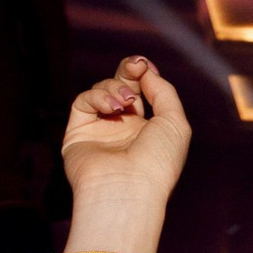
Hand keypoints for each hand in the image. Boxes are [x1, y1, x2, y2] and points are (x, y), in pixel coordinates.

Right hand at [61, 55, 190, 252]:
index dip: (142, 73)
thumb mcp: (174, 122)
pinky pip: (83, 102)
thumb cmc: (158, 161)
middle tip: (134, 66)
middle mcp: (124, 129)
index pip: (143, 91)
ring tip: (126, 102)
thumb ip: (163, 91)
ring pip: (101, 91)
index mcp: (149, 129)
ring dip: (115, 87)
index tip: (144, 64)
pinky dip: (97, 97)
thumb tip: (146, 70)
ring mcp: (100, 131)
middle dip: (127, 71)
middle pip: (121, 85)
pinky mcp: (77, 133)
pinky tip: (112, 108)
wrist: (129, 188)